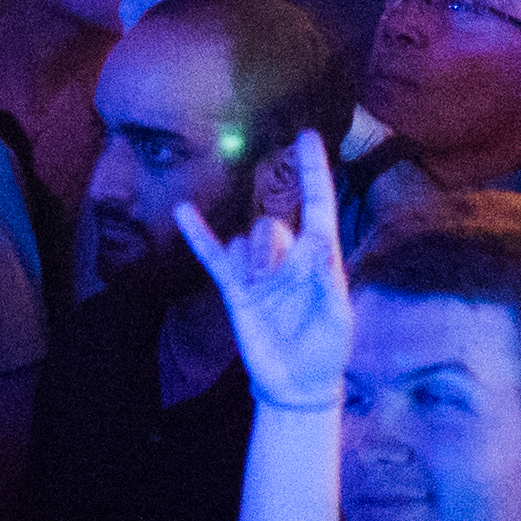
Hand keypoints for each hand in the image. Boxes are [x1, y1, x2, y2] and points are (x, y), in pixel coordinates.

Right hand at [181, 135, 353, 412]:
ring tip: (260, 292)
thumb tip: (318, 241)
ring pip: (247, 239)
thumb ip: (328, 280)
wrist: (297, 384)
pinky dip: (199, 234)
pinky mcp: (236, 289)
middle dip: (272, 247)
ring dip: (252, 260)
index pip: (317, 205)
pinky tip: (183, 211)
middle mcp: (287, 257)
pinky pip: (215, 256)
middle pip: (273, 224)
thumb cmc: (327, 349)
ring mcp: (259, 272)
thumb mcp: (338, 317)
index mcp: (319, 258)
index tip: (308, 136)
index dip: (313, 172)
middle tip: (276, 280)